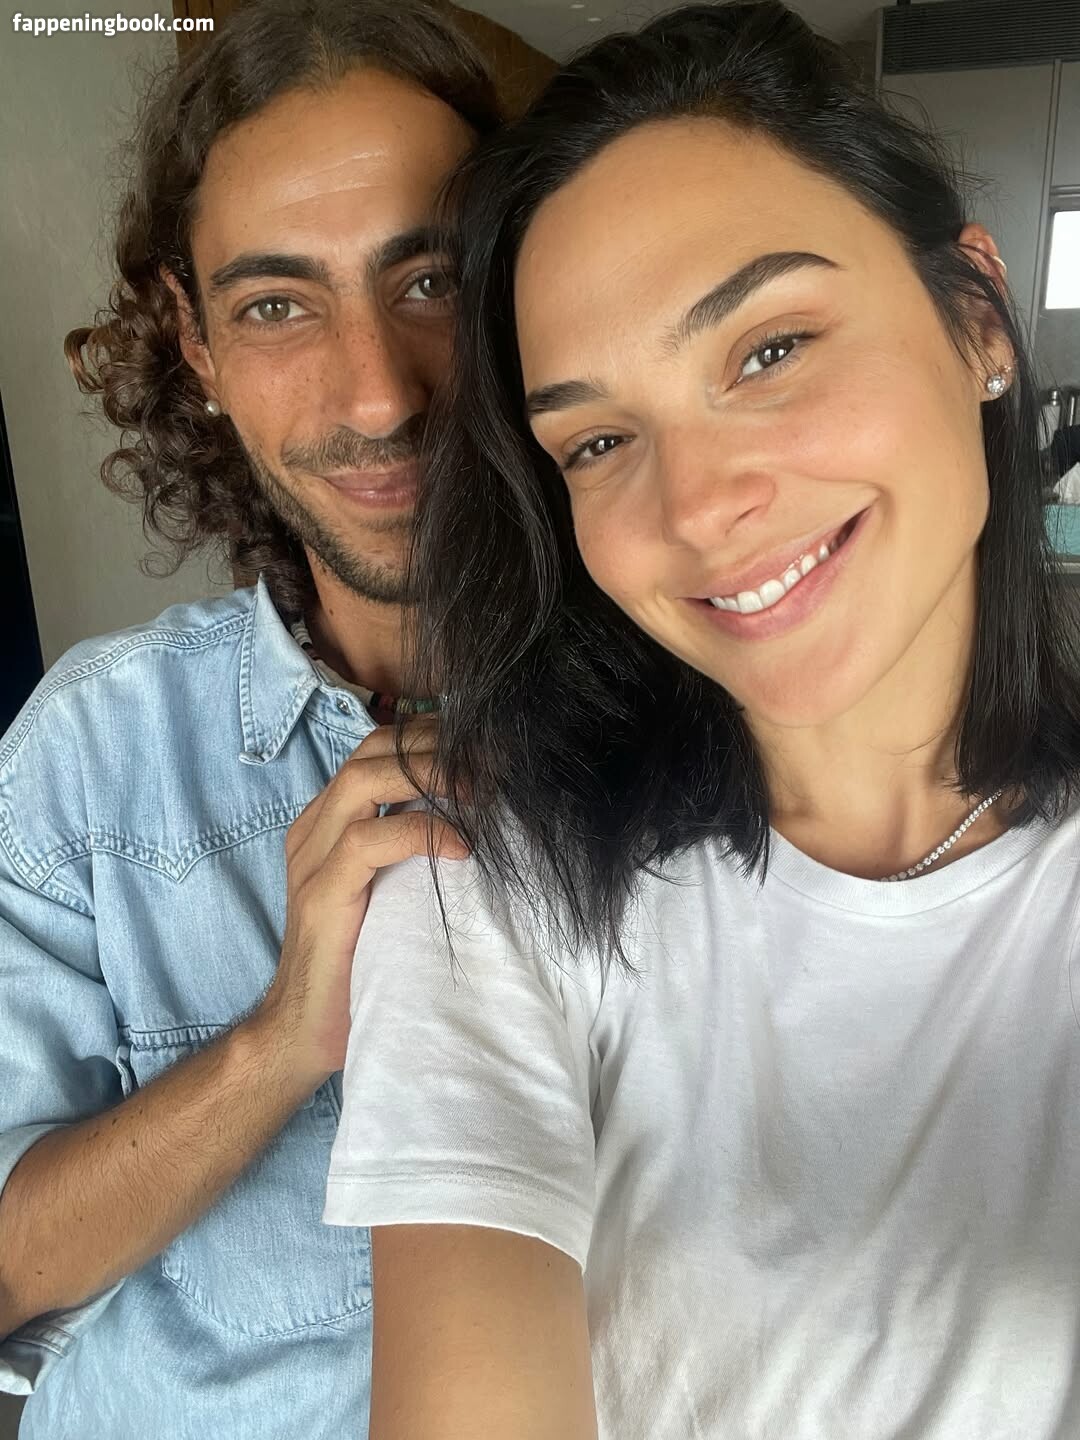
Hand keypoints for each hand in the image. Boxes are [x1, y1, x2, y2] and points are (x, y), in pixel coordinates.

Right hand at [247, 719, 467, 1095]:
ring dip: (430, 776)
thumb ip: (411, 851)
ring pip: (365, 780)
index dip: (430, 739)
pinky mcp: (322, 893)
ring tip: (479, 792)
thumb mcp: (390, 891)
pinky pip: (369, 840)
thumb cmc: (357, 963)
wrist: (303, 1032)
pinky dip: (422, 833)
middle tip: (491, 764)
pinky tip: (463, 846)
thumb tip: (480, 817)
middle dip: (436, 746)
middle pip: (371, 751)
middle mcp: (313, 829)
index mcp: (327, 822)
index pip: (375, 750)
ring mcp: (312, 858)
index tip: (484, 749)